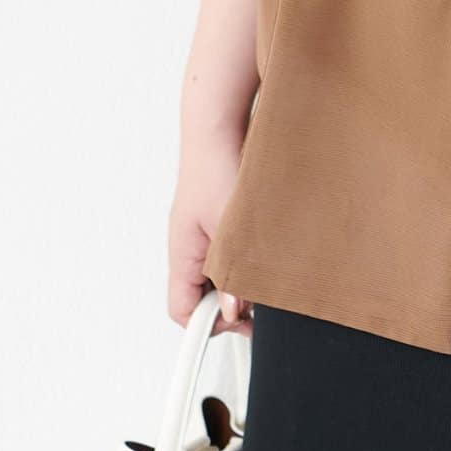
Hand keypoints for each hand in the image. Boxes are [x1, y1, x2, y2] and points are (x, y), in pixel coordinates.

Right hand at [167, 129, 252, 337]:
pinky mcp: (220, 221)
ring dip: (243, 278)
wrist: (221, 125)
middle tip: (264, 298)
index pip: (183, 311)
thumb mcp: (229, 227)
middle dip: (232, 304)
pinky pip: (230, 253)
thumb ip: (232, 271)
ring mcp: (204, 234)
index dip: (209, 325)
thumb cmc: (218, 166)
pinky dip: (247, 258)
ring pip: (220, 275)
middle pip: (203, 297)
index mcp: (183, 254)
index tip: (243, 325)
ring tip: (268, 268)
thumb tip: (235, 311)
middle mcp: (190, 248)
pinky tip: (267, 249)